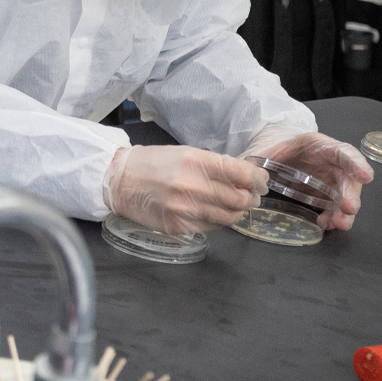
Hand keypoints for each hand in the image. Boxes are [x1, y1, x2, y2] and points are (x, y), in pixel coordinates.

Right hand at [104, 145, 267, 234]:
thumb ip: (217, 165)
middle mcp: (191, 186)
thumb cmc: (153, 164)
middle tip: (250, 197)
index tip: (261, 183)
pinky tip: (213, 213)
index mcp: (195, 162)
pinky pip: (211, 227)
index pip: (241, 174)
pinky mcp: (178, 226)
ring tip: (234, 207)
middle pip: (239, 198)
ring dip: (237, 212)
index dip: (257, 180)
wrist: (120, 181)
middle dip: (250, 198)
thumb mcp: (186, 153)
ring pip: (229, 216)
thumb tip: (249, 176)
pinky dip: (218, 221)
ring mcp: (184, 209)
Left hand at [244, 126, 372, 229]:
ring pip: (344, 195)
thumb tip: (249, 170)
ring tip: (339, 224)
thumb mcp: (265, 149)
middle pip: (348, 178)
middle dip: (350, 195)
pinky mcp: (326, 194)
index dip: (355, 164)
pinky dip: (332, 217)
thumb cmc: (273, 148)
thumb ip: (259, 157)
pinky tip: (325, 224)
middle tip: (348, 211)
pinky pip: (334, 207)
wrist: (273, 154)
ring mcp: (331, 179)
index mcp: (319, 146)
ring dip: (344, 211)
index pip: (342, 152)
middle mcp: (331, 162)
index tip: (366, 176)